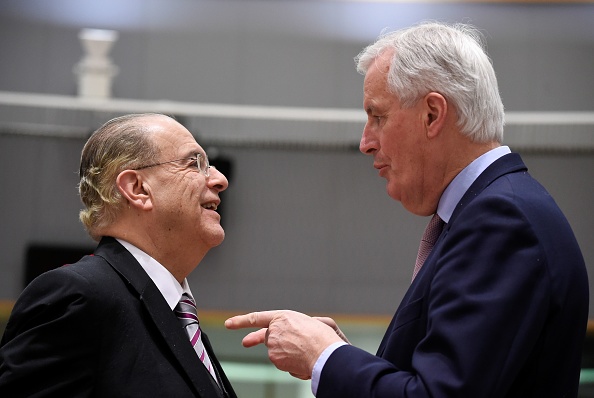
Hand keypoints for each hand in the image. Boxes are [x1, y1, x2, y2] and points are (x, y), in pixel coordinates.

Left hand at [225, 310, 345, 378]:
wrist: (325, 354)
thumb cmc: (321, 337)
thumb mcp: (309, 321)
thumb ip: (295, 326)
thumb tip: (291, 335)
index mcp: (282, 317)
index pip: (256, 318)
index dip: (241, 320)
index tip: (229, 323)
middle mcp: (274, 331)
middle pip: (265, 336)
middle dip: (254, 339)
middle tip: (246, 342)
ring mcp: (273, 347)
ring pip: (276, 350)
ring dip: (285, 352)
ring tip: (303, 351)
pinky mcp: (276, 360)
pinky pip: (282, 362)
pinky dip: (290, 362)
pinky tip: (301, 359)